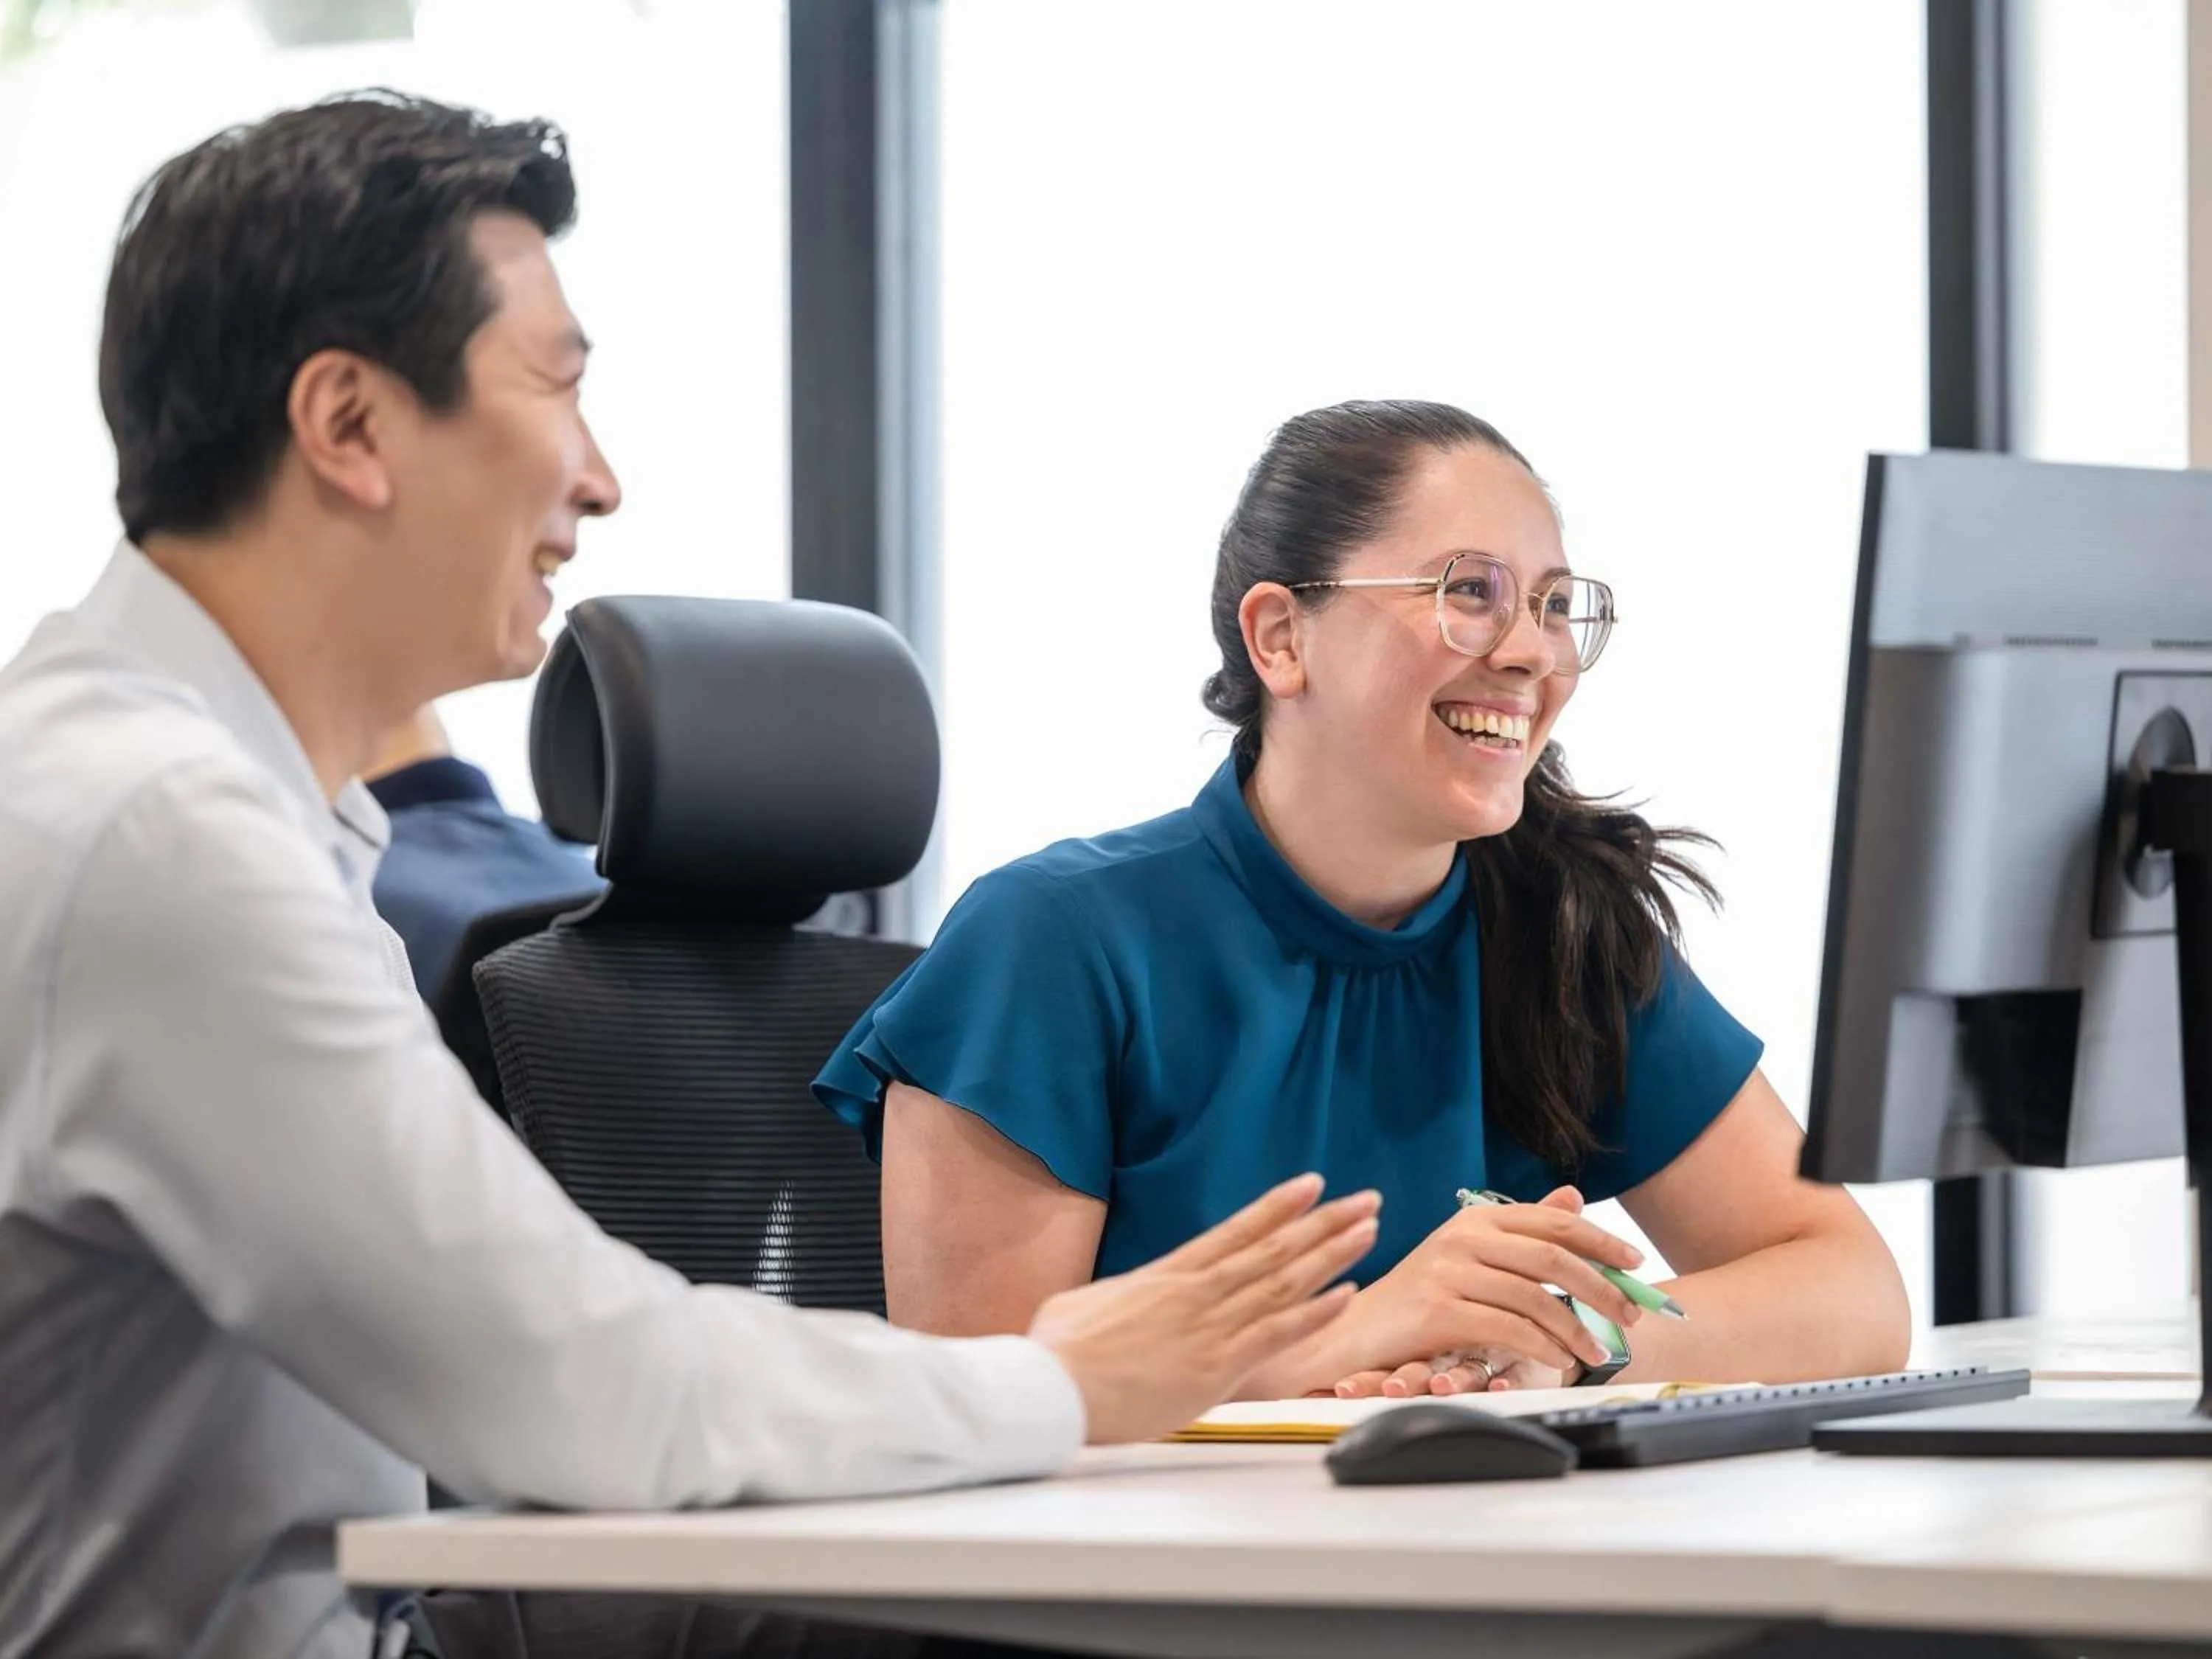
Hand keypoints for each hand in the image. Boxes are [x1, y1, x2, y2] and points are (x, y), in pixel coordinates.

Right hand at [1027, 1174, 1380, 1444]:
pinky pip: (1277, 1333)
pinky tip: (1346, 1295)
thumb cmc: (1059, 1353)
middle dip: (1324, 1223)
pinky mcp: (1216, 1366)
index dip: (1278, 1206)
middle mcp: (1197, 1292)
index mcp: (1167, 1274)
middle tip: (1365, 1201)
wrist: (1053, 1387)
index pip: (1236, 1230)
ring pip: (1284, 1281)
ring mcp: (1210, 1326)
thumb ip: (1121, 1296)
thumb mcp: (1085, 1304)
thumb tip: (1124, 1295)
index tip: (1312, 1185)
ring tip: (1368, 1231)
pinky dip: (1315, 1312)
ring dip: (1332, 1255)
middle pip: (1274, 1248)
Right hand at [1311, 1185, 1641, 1391]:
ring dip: (1577, 1327)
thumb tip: (1574, 1197)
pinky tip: (1561, 1361)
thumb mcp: (1472, 1254)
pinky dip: (1543, 1346)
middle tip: (1632, 1314)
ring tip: (1600, 1352)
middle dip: (1601, 1287)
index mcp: (1476, 1218)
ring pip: (1534, 1297)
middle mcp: (1463, 1237)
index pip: (1553, 1223)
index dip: (1601, 1240)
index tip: (1637, 1263)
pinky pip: (1508, 1328)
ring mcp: (1449, 1271)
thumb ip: (1524, 1230)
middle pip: (1552, 1258)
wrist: (1356, 1330)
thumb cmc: (1420, 1296)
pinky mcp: (1438, 1309)